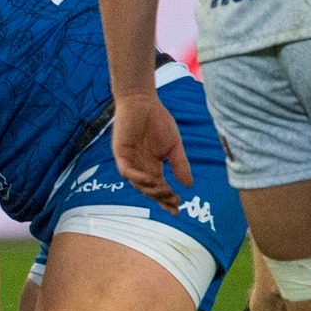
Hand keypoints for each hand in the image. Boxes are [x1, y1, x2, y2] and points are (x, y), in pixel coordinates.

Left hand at [111, 91, 190, 213]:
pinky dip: (138, 177)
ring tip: (165, 191)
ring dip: (151, 190)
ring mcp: (129, 161)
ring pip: (137, 184)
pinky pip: (126, 171)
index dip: (167, 200)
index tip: (178, 209)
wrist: (143, 102)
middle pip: (149, 190)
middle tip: (173, 201)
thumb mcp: (174, 146)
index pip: (160, 187)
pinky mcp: (120, 153)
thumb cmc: (158, 122)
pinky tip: (151, 180)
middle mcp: (140, 167)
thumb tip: (189, 185)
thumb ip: (180, 164)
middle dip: (161, 198)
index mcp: (153, 166)